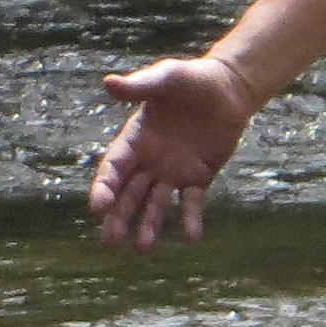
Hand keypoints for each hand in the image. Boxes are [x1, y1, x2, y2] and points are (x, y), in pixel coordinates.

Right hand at [91, 54, 254, 248]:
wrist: (228, 88)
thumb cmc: (191, 80)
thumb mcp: (166, 78)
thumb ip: (140, 86)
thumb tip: (108, 83)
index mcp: (134, 140)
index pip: (113, 169)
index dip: (104, 188)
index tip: (98, 208)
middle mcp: (148, 161)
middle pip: (128, 194)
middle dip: (118, 217)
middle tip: (110, 241)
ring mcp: (172, 172)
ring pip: (155, 204)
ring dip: (149, 225)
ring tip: (143, 248)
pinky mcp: (198, 177)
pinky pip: (191, 202)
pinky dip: (190, 219)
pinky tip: (191, 237)